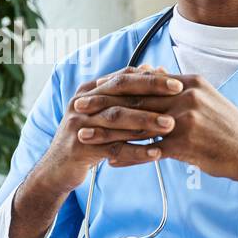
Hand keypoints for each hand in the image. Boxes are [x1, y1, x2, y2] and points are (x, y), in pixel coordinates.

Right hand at [35, 65, 185, 192]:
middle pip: (120, 91)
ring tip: (171, 124)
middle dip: (151, 90)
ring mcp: (79, 124)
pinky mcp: (81, 148)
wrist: (57, 168)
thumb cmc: (89, 137)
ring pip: (117, 118)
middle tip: (179, 92)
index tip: (176, 79)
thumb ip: (126, 94)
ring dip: (146, 120)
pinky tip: (156, 153)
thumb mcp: (103, 112)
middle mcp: (82, 102)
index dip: (149, 77)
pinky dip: (136, 151)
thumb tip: (154, 69)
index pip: (123, 76)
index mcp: (89, 90)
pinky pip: (113, 148)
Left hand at [73, 72, 237, 216]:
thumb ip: (178, 87)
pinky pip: (148, 150)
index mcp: (189, 82)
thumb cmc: (227, 128)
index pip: (144, 80)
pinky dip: (127, 155)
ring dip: (107, 131)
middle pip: (135, 98)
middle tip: (78, 107)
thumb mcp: (205, 98)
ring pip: (136, 124)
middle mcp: (185, 96)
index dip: (115, 85)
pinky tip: (110, 161)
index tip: (93, 88)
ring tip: (85, 136)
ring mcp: (184, 120)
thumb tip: (154, 73)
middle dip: (103, 104)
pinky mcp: (184, 145)